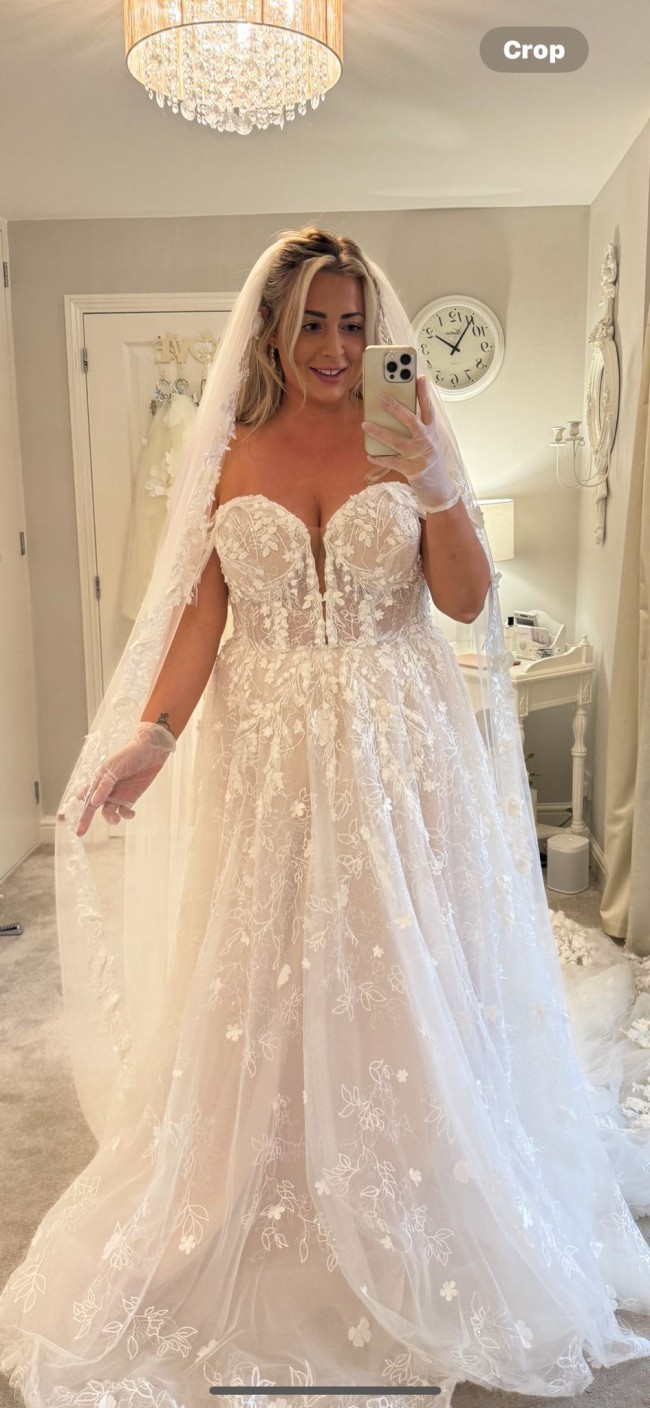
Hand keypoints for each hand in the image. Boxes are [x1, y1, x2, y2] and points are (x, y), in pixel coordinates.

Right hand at [58, 722, 176, 838]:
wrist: (152, 750)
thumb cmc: (129, 755)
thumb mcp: (114, 769)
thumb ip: (104, 786)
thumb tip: (92, 802)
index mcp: (98, 780)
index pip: (82, 795)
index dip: (72, 807)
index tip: (61, 819)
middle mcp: (105, 790)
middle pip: (92, 808)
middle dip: (85, 820)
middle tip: (79, 833)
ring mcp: (117, 795)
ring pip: (108, 812)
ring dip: (110, 819)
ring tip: (116, 819)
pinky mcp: (130, 798)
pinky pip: (124, 812)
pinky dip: (126, 816)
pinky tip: (130, 814)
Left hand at [362, 374, 460, 511]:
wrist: (438, 487)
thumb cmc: (428, 459)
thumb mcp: (428, 440)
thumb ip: (415, 427)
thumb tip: (394, 410)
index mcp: (431, 431)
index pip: (428, 409)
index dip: (424, 393)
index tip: (420, 377)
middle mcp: (426, 441)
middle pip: (412, 421)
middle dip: (397, 409)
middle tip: (382, 399)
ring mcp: (419, 456)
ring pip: (398, 442)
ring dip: (381, 432)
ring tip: (365, 424)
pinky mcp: (411, 470)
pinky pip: (392, 462)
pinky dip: (380, 459)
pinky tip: (369, 455)